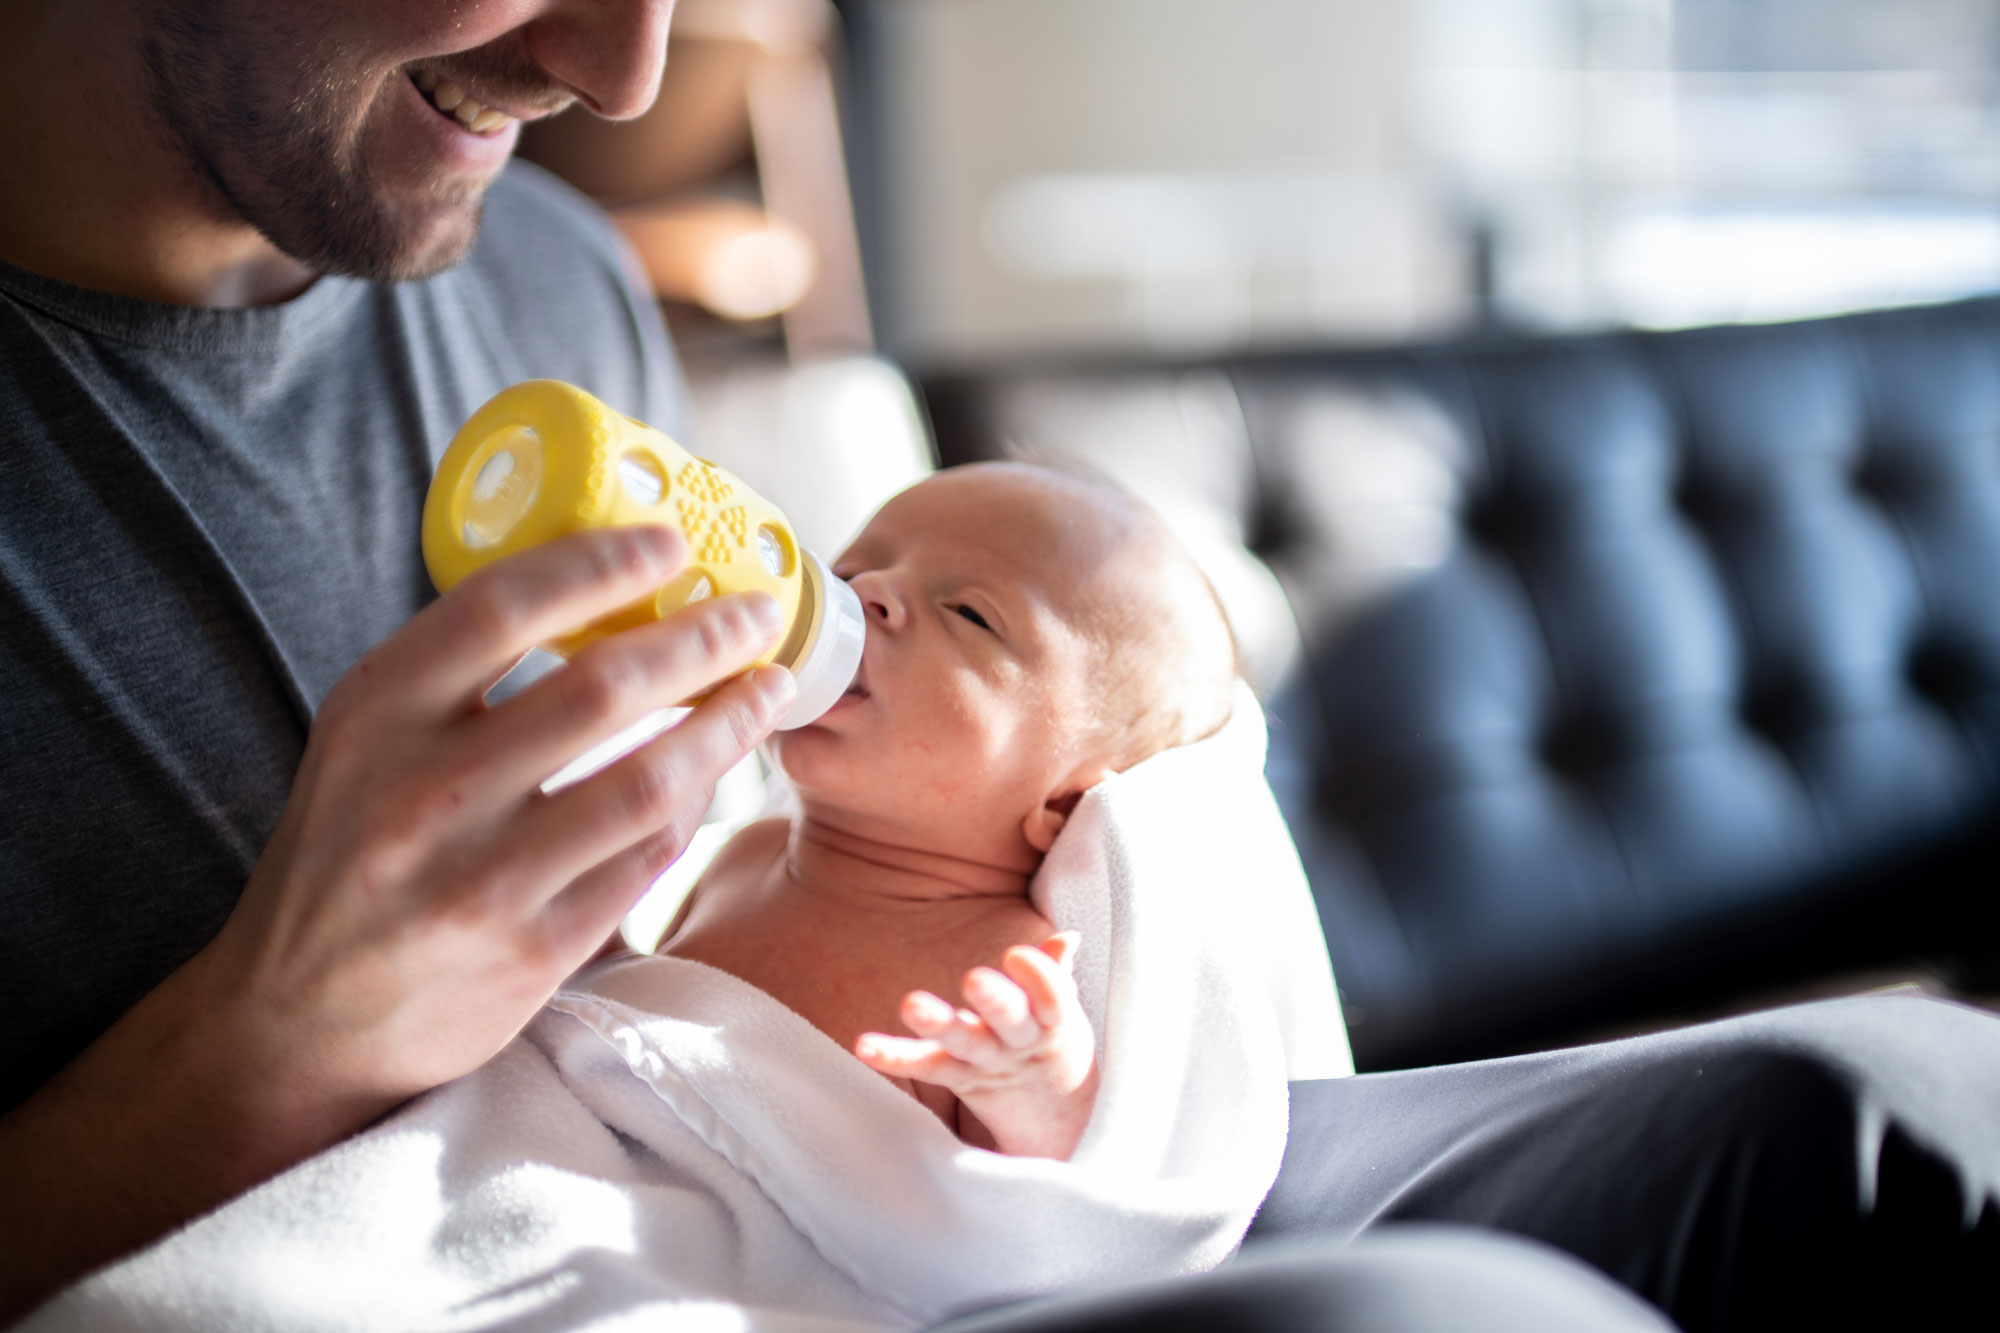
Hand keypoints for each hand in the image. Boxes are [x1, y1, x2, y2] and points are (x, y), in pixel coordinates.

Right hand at [0, 524, 793, 1318]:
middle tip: (758, 611)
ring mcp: (480, 881)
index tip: (670, 541)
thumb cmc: (353, 851)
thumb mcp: (368, 743)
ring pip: (649, 780)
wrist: (299, 1021)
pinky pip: (647, 859)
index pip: (502, 608)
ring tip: (769, 687)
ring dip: (726, 723)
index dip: (600, 564)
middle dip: (703, 638)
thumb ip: (458, 675)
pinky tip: (715, 771)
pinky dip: (693, 805)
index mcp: (374, 715)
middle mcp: (422, 794)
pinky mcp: (532, 953)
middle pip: (602, 688)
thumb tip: (605, 584)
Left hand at [855, 933, 1097, 1159]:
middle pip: (1008, 1021)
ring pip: (962, 1043)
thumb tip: (1065, 938)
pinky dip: (893, 1056)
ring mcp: (986, 1063)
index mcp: (1051, 1023)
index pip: (1052, 999)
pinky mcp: (956, 1077)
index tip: (1017, 955)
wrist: (1053, 1118)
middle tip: (973, 978)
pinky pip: (924, 1065)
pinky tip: (864, 1045)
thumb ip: (1054, 974)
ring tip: (911, 1004)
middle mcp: (1017, 1043)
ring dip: (937, 1022)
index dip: (1038, 977)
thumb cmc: (1050, 1042)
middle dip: (994, 1000)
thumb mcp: (1060, 1013)